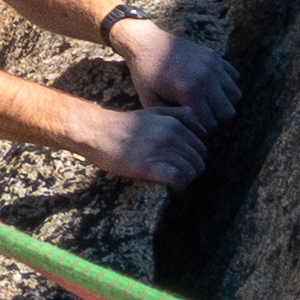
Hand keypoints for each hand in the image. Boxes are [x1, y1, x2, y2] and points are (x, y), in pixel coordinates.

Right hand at [82, 104, 211, 190]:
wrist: (96, 132)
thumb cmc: (123, 125)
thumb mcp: (154, 112)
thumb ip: (178, 117)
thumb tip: (201, 131)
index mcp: (174, 122)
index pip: (202, 146)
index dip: (196, 158)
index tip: (185, 164)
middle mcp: (171, 134)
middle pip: (199, 160)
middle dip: (192, 171)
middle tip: (178, 175)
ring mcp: (161, 150)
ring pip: (191, 171)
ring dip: (185, 181)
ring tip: (173, 182)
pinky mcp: (149, 166)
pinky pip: (178, 180)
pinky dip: (178, 187)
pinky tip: (171, 188)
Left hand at [114, 13, 238, 125]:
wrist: (146, 42)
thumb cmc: (145, 75)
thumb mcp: (151, 101)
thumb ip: (173, 119)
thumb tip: (193, 133)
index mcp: (189, 90)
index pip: (210, 124)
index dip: (199, 128)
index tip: (188, 123)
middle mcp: (206, 77)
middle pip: (227, 113)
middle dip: (214, 117)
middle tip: (197, 113)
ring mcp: (213, 65)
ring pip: (235, 96)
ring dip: (222, 102)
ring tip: (205, 101)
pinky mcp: (215, 56)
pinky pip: (234, 78)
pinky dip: (225, 85)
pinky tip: (208, 87)